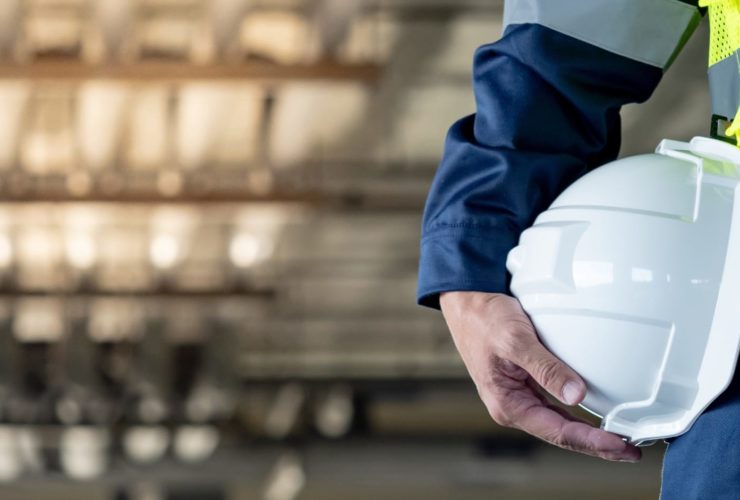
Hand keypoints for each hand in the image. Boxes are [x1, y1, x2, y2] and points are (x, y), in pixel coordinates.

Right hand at [440, 291, 640, 461]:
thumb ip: (545, 368)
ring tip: (620, 438)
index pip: (558, 432)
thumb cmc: (484, 319)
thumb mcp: (516, 340)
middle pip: (562, 433)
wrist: (467, 302)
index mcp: (508, 404)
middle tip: (632, 451)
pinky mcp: (525, 383)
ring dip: (589, 431)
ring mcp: (520, 396)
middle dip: (596, 445)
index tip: (622, 446)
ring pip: (560, 421)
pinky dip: (578, 412)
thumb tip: (576, 395)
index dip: (593, 443)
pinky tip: (596, 413)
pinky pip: (555, 405)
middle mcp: (514, 405)